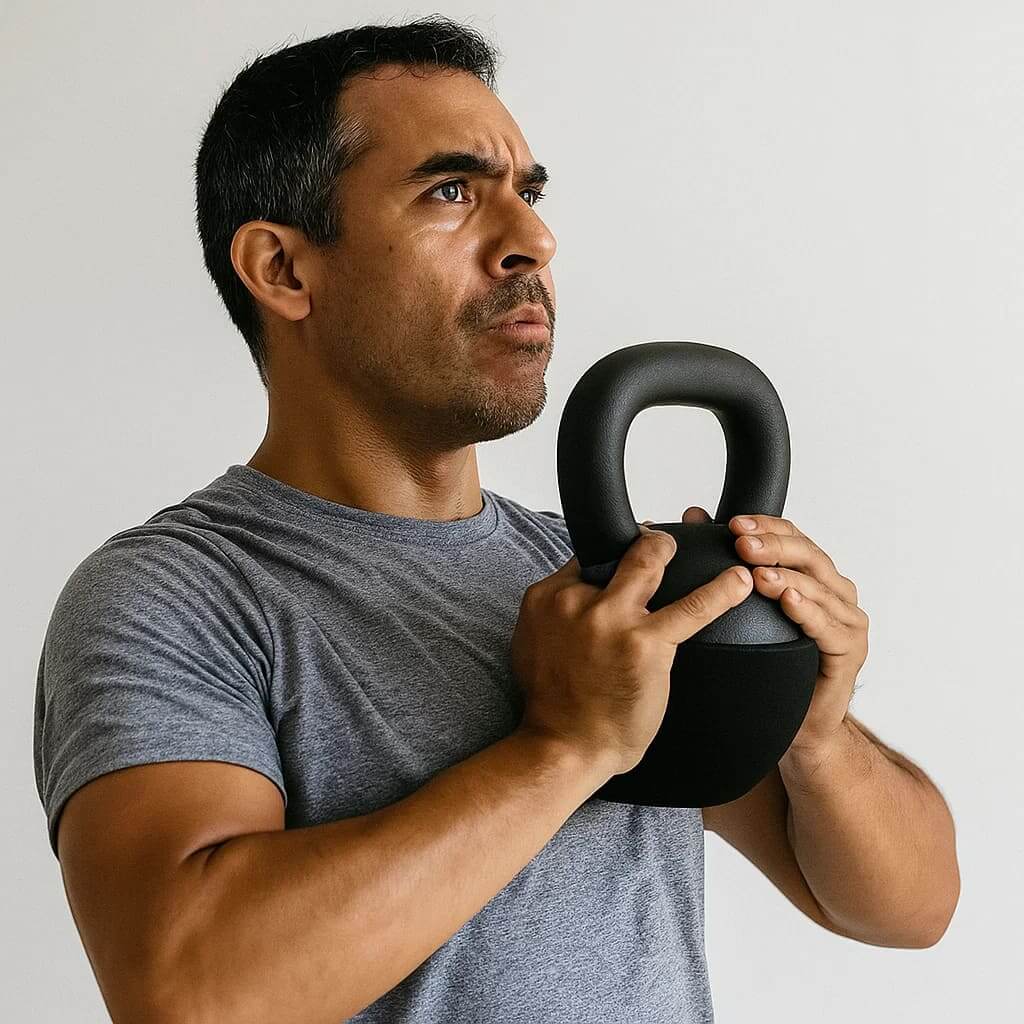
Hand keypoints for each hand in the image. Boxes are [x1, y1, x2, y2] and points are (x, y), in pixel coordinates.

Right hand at [511, 524, 753, 776]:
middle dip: (645, 543)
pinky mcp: (645, 642)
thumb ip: (557, 616)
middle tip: (662, 545)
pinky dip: (720, 591)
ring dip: (669, 550)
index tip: (628, 556)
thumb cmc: (553, 706)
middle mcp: (575, 600)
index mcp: (546, 598)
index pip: (586, 558)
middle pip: (617, 551)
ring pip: (648, 562)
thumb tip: (576, 601)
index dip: (612, 555)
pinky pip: (692, 608)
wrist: (563, 747)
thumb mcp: (534, 644)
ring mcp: (611, 618)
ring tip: (700, 548)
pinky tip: (739, 581)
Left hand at [643, 506, 869, 770]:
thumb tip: (694, 515)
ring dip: (788, 576)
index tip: (733, 522)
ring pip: (820, 586)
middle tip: (742, 542)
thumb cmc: (770, 664)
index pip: (792, 537)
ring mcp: (847, 620)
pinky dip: (809, 611)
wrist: (795, 723)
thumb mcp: (741, 607)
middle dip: (773, 546)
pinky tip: (790, 601)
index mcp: (812, 575)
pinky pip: (829, 626)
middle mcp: (834, 591)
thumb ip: (724, 559)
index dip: (765, 526)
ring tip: (759, 572)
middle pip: (808, 555)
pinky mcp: (850, 650)